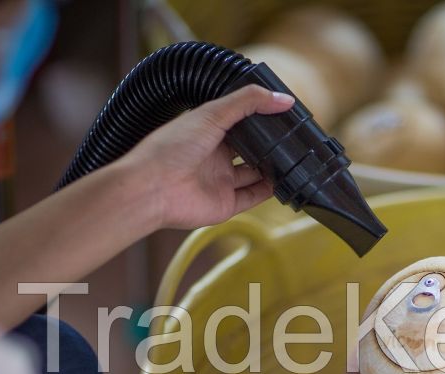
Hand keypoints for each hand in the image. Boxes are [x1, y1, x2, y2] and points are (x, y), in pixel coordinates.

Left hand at [124, 85, 295, 230]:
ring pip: (254, 173)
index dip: (259, 116)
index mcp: (207, 131)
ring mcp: (220, 180)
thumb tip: (283, 99)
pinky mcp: (225, 203)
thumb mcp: (211, 113)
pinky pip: (252, 196)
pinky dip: (269, 190)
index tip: (282, 110)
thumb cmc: (170, 148)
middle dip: (269, 143)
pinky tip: (282, 181)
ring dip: (272, 167)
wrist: (152, 188)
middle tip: (291, 135)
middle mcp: (214, 155)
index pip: (239, 121)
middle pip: (249, 149)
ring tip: (292, 157)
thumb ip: (247, 102)